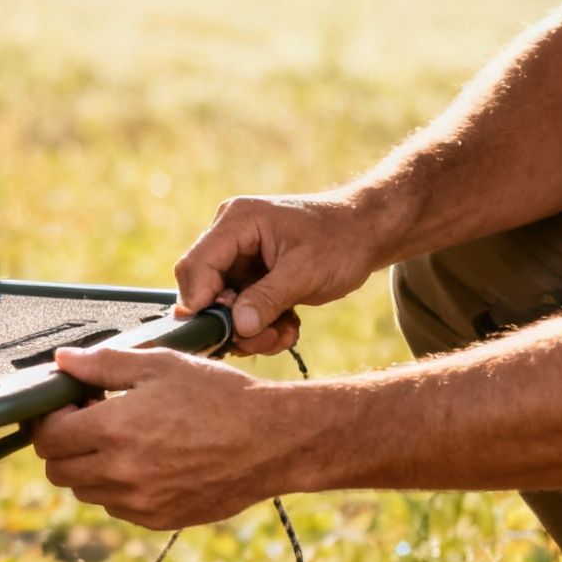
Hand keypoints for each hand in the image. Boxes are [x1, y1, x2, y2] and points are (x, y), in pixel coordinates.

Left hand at [33, 344, 295, 528]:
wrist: (272, 440)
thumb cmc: (220, 396)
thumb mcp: (161, 365)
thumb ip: (104, 364)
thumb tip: (64, 362)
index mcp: (114, 430)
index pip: (49, 437)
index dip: (52, 418)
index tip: (71, 404)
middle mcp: (121, 473)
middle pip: (58, 471)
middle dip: (64, 444)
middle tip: (90, 420)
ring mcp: (140, 502)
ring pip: (85, 491)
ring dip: (89, 467)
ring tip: (122, 439)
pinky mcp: (158, 519)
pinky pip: (117, 507)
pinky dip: (118, 487)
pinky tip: (145, 461)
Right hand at [174, 192, 382, 354]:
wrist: (367, 234)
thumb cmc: (340, 240)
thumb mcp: (305, 271)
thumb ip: (268, 298)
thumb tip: (237, 327)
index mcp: (236, 222)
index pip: (195, 266)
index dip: (200, 303)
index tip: (224, 332)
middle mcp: (229, 239)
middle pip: (204, 292)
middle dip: (233, 323)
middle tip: (265, 339)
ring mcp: (238, 260)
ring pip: (223, 309)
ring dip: (251, 331)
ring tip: (284, 335)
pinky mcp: (250, 279)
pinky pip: (241, 312)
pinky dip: (262, 327)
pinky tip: (288, 327)